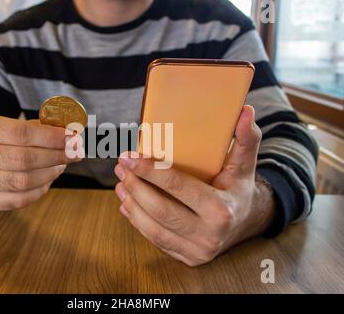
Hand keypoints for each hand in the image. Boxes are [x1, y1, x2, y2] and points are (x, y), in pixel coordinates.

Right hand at [0, 116, 80, 210]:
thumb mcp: (21, 127)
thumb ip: (45, 128)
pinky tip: (48, 179)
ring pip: (23, 181)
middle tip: (75, 153)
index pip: (22, 133)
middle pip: (24, 159)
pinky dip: (40, 190)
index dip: (52, 137)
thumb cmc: (8, 142)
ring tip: (61, 165)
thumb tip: (73, 134)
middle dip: (56, 156)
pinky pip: (21, 199)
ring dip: (50, 173)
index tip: (73, 138)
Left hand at [114, 106, 275, 266]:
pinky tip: (127, 205)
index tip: (129, 156)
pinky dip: (137, 222)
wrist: (248, 222)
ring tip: (120, 184)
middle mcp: (209, 235)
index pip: (178, 187)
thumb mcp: (245, 163)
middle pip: (161, 210)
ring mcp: (197, 251)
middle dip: (136, 187)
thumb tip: (245, 111)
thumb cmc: (239, 188)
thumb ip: (245, 138)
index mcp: (221, 210)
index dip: (150, 171)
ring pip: (154, 229)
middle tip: (121, 167)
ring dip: (132, 204)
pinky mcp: (188, 258)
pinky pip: (156, 241)